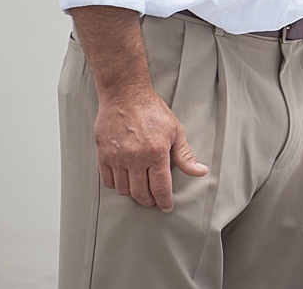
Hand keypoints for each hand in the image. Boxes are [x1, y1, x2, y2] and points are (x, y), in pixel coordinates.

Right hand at [93, 87, 207, 212]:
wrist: (125, 95)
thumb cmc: (152, 111)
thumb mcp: (175, 131)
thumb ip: (185, 155)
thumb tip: (200, 172)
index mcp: (156, 153)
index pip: (160, 188)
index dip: (165, 201)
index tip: (167, 207)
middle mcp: (135, 158)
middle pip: (141, 193)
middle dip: (150, 200)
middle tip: (154, 200)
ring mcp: (116, 158)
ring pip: (124, 190)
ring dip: (133, 194)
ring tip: (141, 189)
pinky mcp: (102, 155)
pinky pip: (108, 181)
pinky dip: (117, 185)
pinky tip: (126, 180)